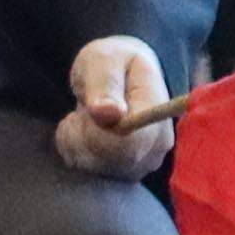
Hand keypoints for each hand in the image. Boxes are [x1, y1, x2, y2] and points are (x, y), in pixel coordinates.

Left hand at [48, 36, 176, 177]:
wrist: (120, 75)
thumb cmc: (112, 63)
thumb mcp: (102, 60)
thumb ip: (104, 84)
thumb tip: (108, 113)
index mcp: (156, 110)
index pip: (130, 144)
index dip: (98, 135)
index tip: (88, 109)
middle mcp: (158, 143)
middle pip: (111, 162)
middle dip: (83, 137)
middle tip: (83, 109)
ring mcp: (144, 162)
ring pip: (96, 169)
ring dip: (76, 143)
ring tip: (83, 116)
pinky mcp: (127, 173)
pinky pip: (90, 174)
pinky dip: (76, 153)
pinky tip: (82, 132)